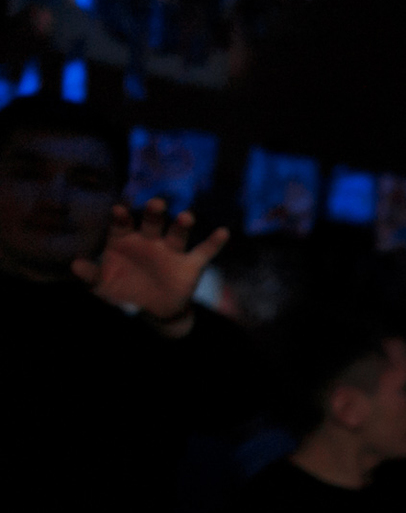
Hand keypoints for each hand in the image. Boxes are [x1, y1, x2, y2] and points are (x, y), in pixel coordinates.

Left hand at [74, 198, 229, 332]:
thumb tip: (75, 265)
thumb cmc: (125, 291)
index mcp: (125, 241)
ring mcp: (171, 251)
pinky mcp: (190, 265)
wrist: (153, 309)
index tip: (120, 210)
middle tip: (157, 203)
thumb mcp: (104, 287)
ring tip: (187, 216)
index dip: (122, 218)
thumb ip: (92, 275)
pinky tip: (222, 232)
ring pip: (177, 234)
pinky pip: (203, 252)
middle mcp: (149, 241)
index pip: (123, 225)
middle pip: (152, 223)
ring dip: (182, 225)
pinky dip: (214, 243)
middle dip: (155, 214)